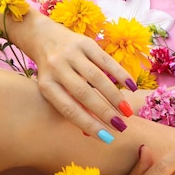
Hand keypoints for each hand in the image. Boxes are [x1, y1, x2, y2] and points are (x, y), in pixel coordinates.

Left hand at [29, 20, 136, 141]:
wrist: (43, 36)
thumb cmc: (53, 72)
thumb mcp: (55, 89)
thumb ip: (73, 107)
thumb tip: (94, 132)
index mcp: (46, 84)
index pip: (69, 109)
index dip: (89, 124)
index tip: (107, 138)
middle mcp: (56, 67)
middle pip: (84, 94)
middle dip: (105, 112)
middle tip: (121, 127)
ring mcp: (71, 53)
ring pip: (97, 78)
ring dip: (115, 97)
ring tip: (128, 112)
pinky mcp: (85, 42)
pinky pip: (106, 61)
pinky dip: (121, 74)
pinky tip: (132, 87)